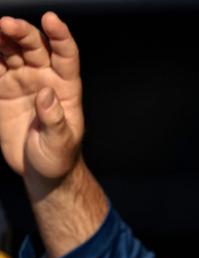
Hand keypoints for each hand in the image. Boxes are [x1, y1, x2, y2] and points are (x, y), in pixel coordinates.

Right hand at [0, 11, 82, 183]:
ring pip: (10, 52)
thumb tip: (47, 95)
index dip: (60, 36)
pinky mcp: (2, 90)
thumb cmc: (59, 157)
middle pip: (34, 47)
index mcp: (66, 88)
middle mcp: (44, 79)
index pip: (66, 55)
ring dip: (0, 39)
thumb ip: (55, 120)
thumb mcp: (61, 143)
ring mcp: (22, 82)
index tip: (51, 19)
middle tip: (5, 24)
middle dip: (21, 33)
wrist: (41, 171)